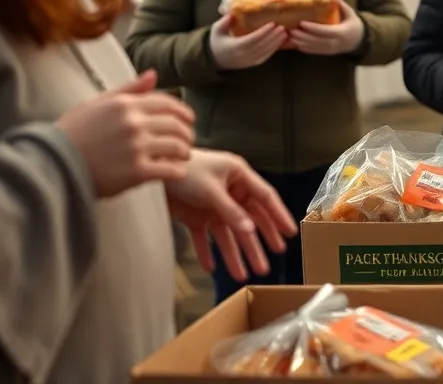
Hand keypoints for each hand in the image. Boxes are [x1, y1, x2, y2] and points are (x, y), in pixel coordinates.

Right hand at [56, 70, 194, 197]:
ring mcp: (136, 147)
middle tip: (187, 141)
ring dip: (184, 152)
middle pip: (176, 125)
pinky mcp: (136, 172)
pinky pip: (171, 170)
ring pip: (178, 147)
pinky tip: (176, 173)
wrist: (51, 166)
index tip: (188, 120)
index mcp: (125, 105)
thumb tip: (153, 74)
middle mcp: (133, 123)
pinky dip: (178, 171)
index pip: (167, 103)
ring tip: (182, 156)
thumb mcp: (96, 104)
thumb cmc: (72, 134)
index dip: (183, 112)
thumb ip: (128, 90)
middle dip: (186, 133)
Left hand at [166, 150, 299, 281]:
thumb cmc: (184, 168)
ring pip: (228, 234)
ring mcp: (212, 206)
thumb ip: (231, 211)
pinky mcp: (194, 216)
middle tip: (269, 264)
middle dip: (257, 244)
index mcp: (239, 176)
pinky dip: (207, 252)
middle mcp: (229, 192)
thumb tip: (250, 231)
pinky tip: (212, 268)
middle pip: (248, 221)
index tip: (290, 234)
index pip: (265, 197)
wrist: (152, 167)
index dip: (278, 216)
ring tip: (243, 276)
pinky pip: (204, 238)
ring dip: (235, 254)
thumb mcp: (211, 190)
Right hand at [209, 15, 285, 70]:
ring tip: (285, 33)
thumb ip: (223, 22)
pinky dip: (273, 50)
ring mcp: (249, 61)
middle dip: (273, 36)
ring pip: (265, 51)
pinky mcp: (253, 63)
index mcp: (235, 46)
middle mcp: (243, 55)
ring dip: (276, 42)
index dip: (264, 32)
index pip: (252, 39)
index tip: (272, 24)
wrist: (216, 59)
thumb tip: (231, 13)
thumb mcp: (216, 30)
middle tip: (283, 27)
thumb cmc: (217, 42)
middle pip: (262, 45)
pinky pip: (265, 56)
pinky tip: (279, 42)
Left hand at [289, 1, 364, 55]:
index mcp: (341, 32)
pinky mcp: (326, 52)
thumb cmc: (353, 26)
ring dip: (300, 42)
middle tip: (290, 28)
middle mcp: (334, 43)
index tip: (302, 23)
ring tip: (290, 34)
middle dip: (302, 35)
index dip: (313, 28)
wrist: (357, 41)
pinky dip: (303, 47)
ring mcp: (329, 49)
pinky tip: (295, 42)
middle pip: (316, 40)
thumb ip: (342, 6)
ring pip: (312, 47)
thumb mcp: (351, 14)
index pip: (325, 31)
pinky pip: (313, 51)